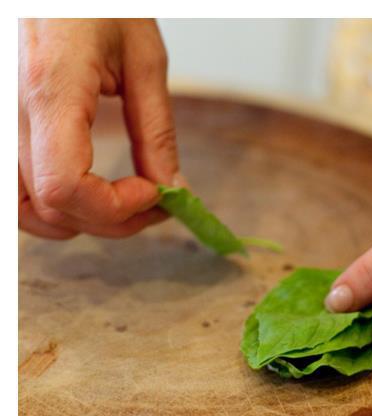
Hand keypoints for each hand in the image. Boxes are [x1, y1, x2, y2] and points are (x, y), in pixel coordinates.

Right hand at [19, 18, 179, 240]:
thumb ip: (156, 130)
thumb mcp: (142, 55)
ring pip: (21, 209)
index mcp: (48, 89)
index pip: (65, 188)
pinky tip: (85, 192)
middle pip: (51, 206)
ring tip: (120, 204)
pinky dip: (48, 205)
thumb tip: (173, 189)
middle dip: (112, 220)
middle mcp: (8, 108)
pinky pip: (11, 189)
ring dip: (75, 221)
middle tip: (156, 201)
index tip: (154, 192)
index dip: (114, 208)